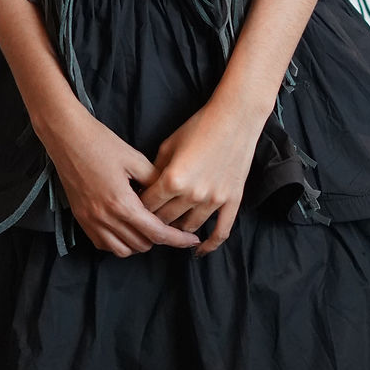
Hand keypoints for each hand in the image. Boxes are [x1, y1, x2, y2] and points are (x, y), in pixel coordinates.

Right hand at [44, 111, 200, 258]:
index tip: (191, 240)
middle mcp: (105, 218)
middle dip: (159, 239)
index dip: (177, 239)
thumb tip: (169, 195)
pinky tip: (126, 228)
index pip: (156, 233)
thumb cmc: (101, 143)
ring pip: (122, 250)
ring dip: (138, 243)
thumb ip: (155, 180)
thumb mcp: (135, 158)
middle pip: (141, 244)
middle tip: (169, 225)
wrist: (66, 137)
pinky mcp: (80, 219)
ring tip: (148, 228)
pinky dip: (118, 243)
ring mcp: (90, 221)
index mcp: (122, 203)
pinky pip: (103, 244)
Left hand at [138, 99, 263, 255]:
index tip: (135, 207)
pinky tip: (199, 251)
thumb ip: (155, 172)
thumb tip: (146, 191)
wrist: (234, 118)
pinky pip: (221, 232)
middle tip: (149, 219)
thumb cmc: (199, 126)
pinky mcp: (232, 200)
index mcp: (172, 179)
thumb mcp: (168, 145)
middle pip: (165, 220)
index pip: (147, 206)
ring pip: (188, 228)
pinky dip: (210, 245)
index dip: (138, 207)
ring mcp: (214, 200)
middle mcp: (192, 194)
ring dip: (177, 229)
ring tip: (170, 227)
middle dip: (154, 220)